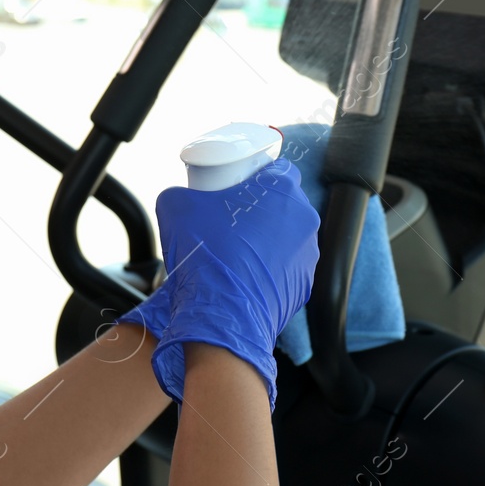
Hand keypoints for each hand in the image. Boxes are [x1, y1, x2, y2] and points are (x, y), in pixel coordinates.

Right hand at [146, 157, 319, 410]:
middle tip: (230, 218)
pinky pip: (285, 268)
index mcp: (285, 190)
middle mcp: (305, 220)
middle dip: (260, 209)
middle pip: (282, 204)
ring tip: (235, 251)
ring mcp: (308, 255)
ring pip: (285, 237)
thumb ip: (178, 194)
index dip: (254, 176)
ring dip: (265, 240)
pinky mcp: (304, 286)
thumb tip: (177, 198)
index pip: (277, 170)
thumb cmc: (206, 254)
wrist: (221, 315)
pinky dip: (268, 270)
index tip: (235, 188)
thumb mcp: (177, 208)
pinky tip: (244, 276)